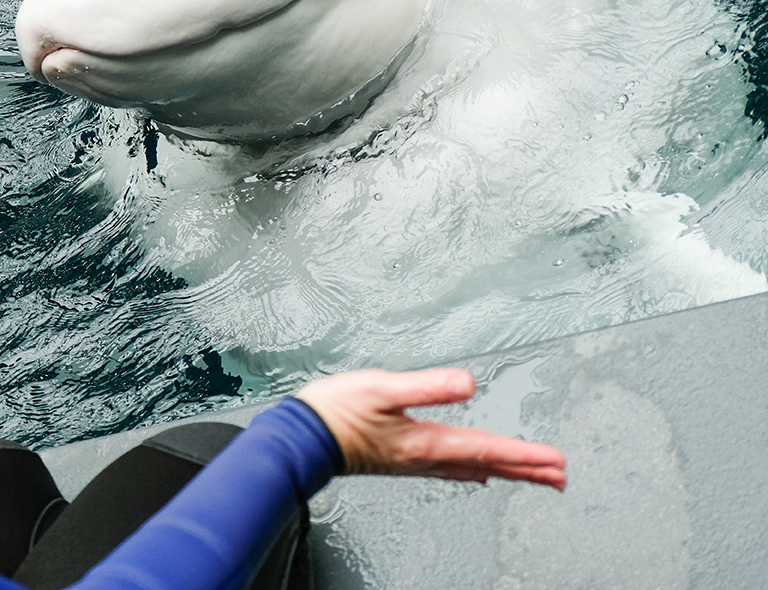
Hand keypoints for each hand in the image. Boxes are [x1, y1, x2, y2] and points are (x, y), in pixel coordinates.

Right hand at [295, 368, 565, 490]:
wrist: (303, 436)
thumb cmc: (336, 411)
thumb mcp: (382, 389)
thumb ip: (426, 386)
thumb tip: (468, 383)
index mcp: (425, 441)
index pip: (486, 448)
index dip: (523, 454)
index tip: (556, 461)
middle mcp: (425, 457)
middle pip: (487, 466)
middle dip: (526, 471)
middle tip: (559, 479)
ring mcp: (414, 462)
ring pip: (473, 470)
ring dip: (506, 473)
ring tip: (532, 477)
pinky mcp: (402, 460)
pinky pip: (451, 470)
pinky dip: (473, 471)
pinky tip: (475, 472)